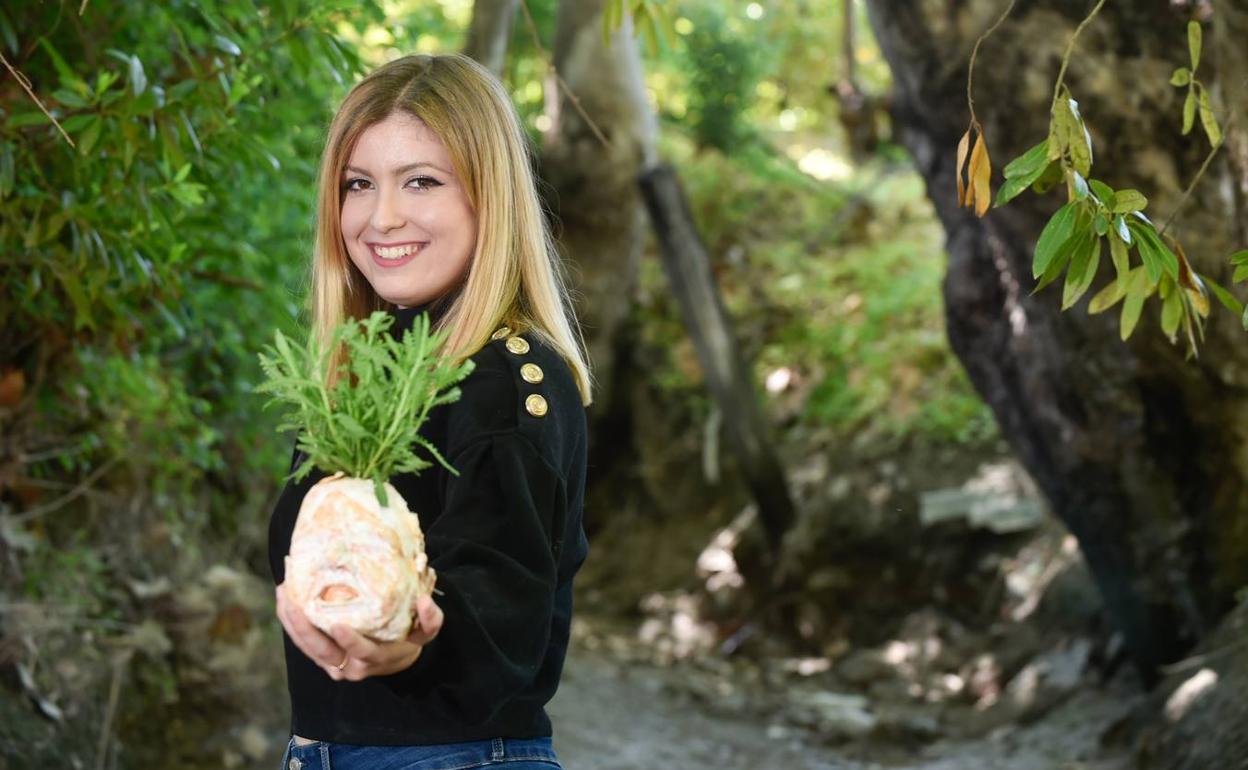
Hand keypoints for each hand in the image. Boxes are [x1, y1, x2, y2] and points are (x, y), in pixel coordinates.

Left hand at [274, 583, 443, 681]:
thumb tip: (425, 601)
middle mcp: (349, 666)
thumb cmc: (407, 639)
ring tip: (283, 592)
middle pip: (321, 651)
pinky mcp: (320, 657)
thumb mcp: (425, 633)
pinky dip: (291, 622)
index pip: (360, 652)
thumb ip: (430, 620)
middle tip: (291, 599)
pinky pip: (302, 642)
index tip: (338, 624)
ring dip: (291, 621)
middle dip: (303, 626)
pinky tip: (284, 598)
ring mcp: (331, 664)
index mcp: (374, 659)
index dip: (350, 641)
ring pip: (306, 647)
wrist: (393, 659)